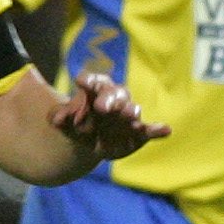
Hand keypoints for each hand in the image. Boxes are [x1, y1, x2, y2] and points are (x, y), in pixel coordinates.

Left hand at [54, 73, 168, 162]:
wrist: (89, 143)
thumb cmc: (76, 126)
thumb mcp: (63, 122)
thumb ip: (60, 118)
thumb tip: (58, 120)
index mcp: (96, 90)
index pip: (95, 82)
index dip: (89, 81)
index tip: (81, 82)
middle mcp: (115, 99)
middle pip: (115, 93)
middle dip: (110, 98)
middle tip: (102, 106)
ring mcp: (127, 115)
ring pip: (132, 109)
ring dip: (130, 111)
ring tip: (128, 115)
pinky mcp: (138, 132)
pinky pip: (149, 130)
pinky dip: (157, 130)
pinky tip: (165, 130)